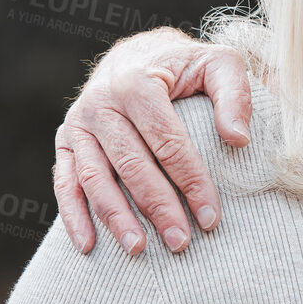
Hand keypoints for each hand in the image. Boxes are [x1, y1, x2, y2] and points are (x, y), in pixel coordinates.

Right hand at [52, 28, 252, 255]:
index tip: (210, 216)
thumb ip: (235, 94)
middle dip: (157, 207)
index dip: (191, 181)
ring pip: (95, 178)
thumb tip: (238, 140)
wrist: (138, 54)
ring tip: (139, 249)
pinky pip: (65, 181)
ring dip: (115, 218)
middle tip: (181, 242)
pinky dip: (73, 215)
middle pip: (131, 165)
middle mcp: (101, 101)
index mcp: (137, 83)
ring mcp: (78, 122)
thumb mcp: (219, 63)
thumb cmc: (185, 66)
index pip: (167, 142)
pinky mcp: (65, 139)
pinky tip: (88, 246)